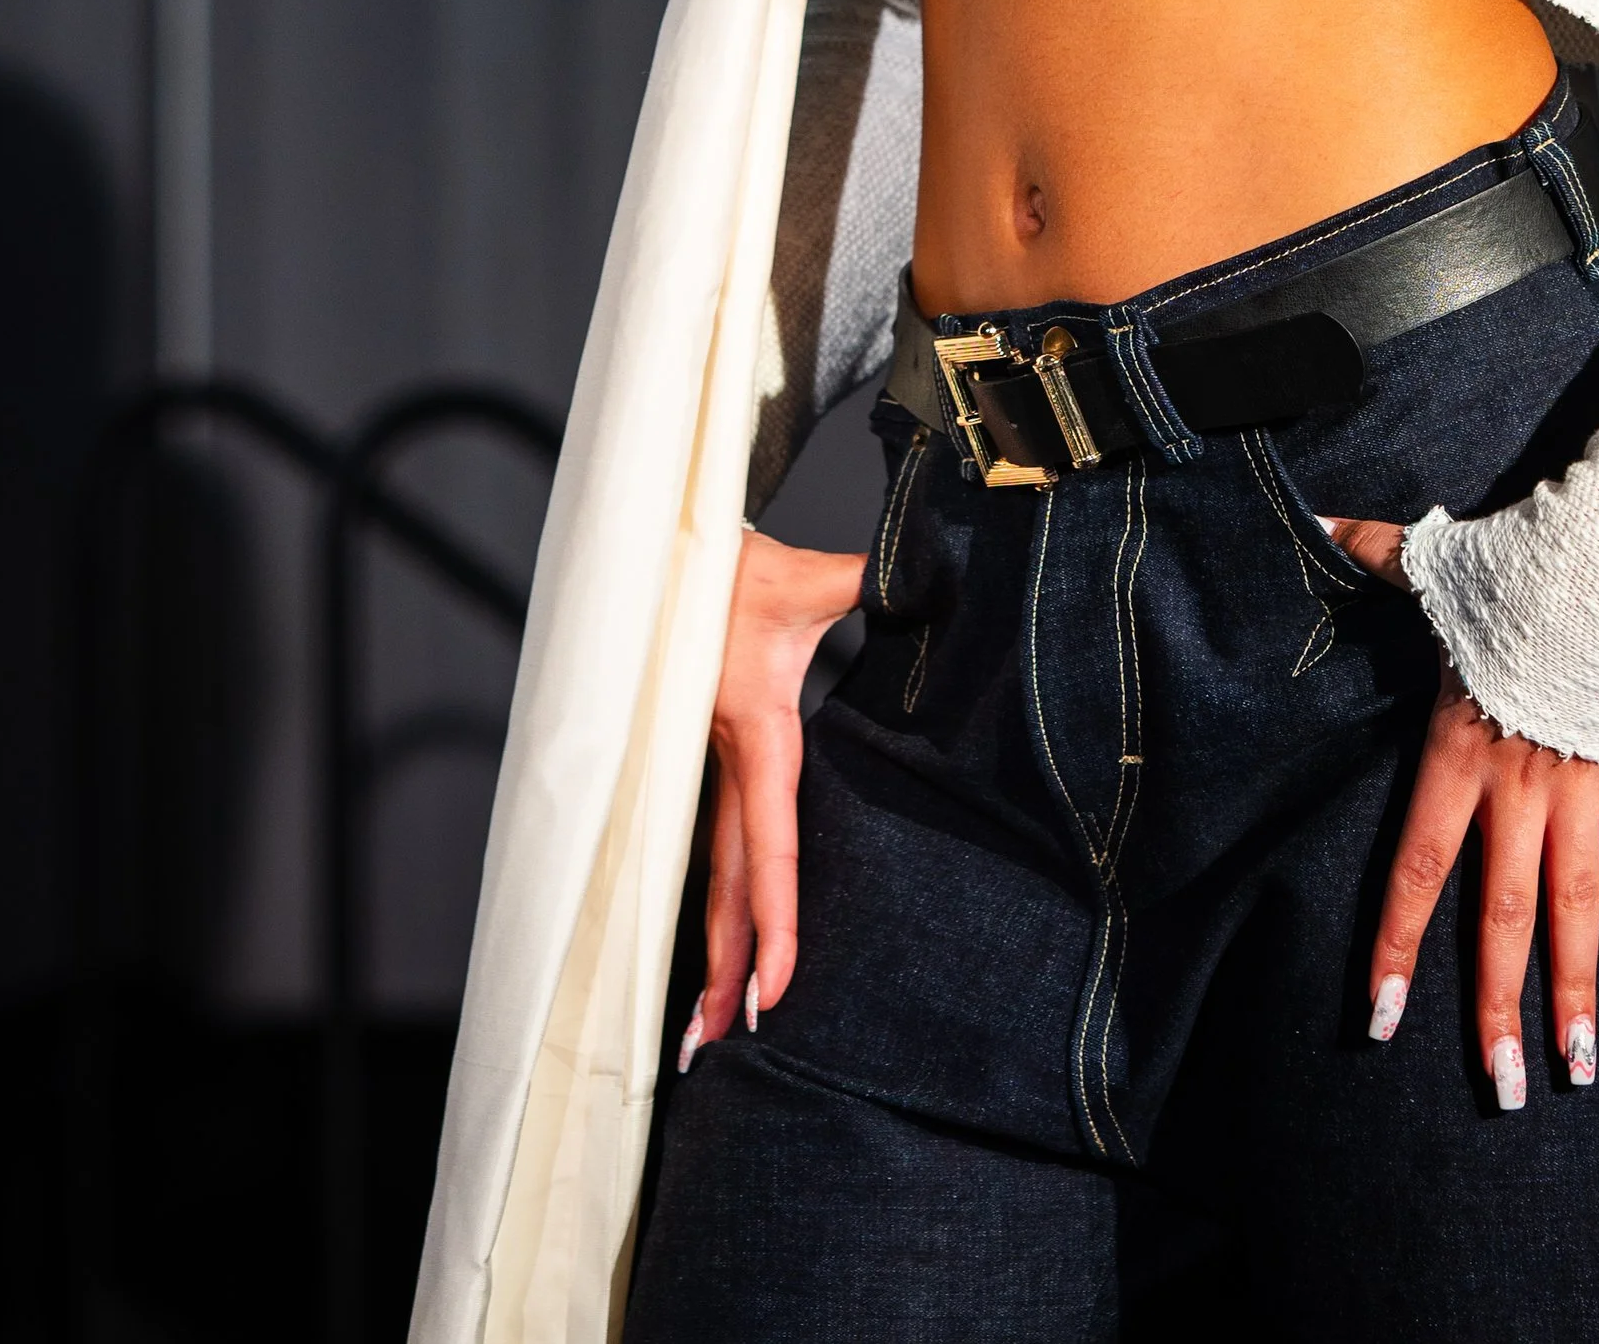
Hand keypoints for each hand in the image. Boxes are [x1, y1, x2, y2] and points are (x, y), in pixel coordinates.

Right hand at [684, 527, 865, 1068]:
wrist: (666, 551)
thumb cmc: (738, 567)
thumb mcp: (806, 576)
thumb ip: (868, 581)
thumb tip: (933, 574)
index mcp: (755, 733)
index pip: (770, 841)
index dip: (775, 918)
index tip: (777, 987)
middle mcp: (726, 764)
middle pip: (730, 884)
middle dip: (730, 967)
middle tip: (725, 1048)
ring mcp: (706, 769)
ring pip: (714, 875)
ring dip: (715, 949)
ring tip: (708, 1033)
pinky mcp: (703, 764)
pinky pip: (711, 846)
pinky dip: (716, 906)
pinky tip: (717, 951)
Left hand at [1319, 515, 1598, 1102]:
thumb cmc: (1511, 570)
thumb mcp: (1429, 566)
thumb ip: (1371, 554)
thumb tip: (1314, 514)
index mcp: (1458, 757)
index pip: (1419, 870)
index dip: (1400, 946)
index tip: (1384, 1020)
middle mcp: (1518, 790)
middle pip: (1504, 916)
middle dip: (1500, 1006)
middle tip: (1502, 1087)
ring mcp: (1580, 788)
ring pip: (1577, 909)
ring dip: (1578, 991)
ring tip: (1577, 1067)